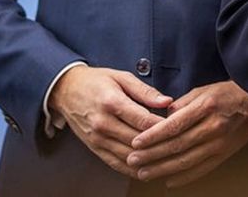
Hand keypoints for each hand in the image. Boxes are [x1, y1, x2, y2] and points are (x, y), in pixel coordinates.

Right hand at [49, 65, 171, 178]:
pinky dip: (133, 169)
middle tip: (181, 144)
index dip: (164, 126)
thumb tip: (167, 101)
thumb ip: (145, 91)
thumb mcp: (122, 77)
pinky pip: (116, 163)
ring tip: (170, 159)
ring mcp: (97, 138)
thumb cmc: (97, 81)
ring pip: (128, 156)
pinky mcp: (94, 148)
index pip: (143, 120)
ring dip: (149, 160)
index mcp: (112, 102)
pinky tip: (148, 169)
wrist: (66, 90)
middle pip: (138, 140)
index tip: (181, 126)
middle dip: (160, 144)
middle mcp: (103, 123)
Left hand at [126, 80, 247, 186]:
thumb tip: (161, 118)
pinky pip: (202, 169)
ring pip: (186, 160)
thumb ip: (181, 104)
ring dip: (162, 169)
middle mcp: (213, 126)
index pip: (174, 125)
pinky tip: (169, 181)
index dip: (153, 136)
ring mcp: (220, 142)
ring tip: (144, 173)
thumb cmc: (227, 94)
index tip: (136, 142)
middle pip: (177, 145)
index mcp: (206, 107)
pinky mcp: (225, 154)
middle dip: (152, 155)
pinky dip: (184, 178)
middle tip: (133, 160)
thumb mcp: (203, 90)